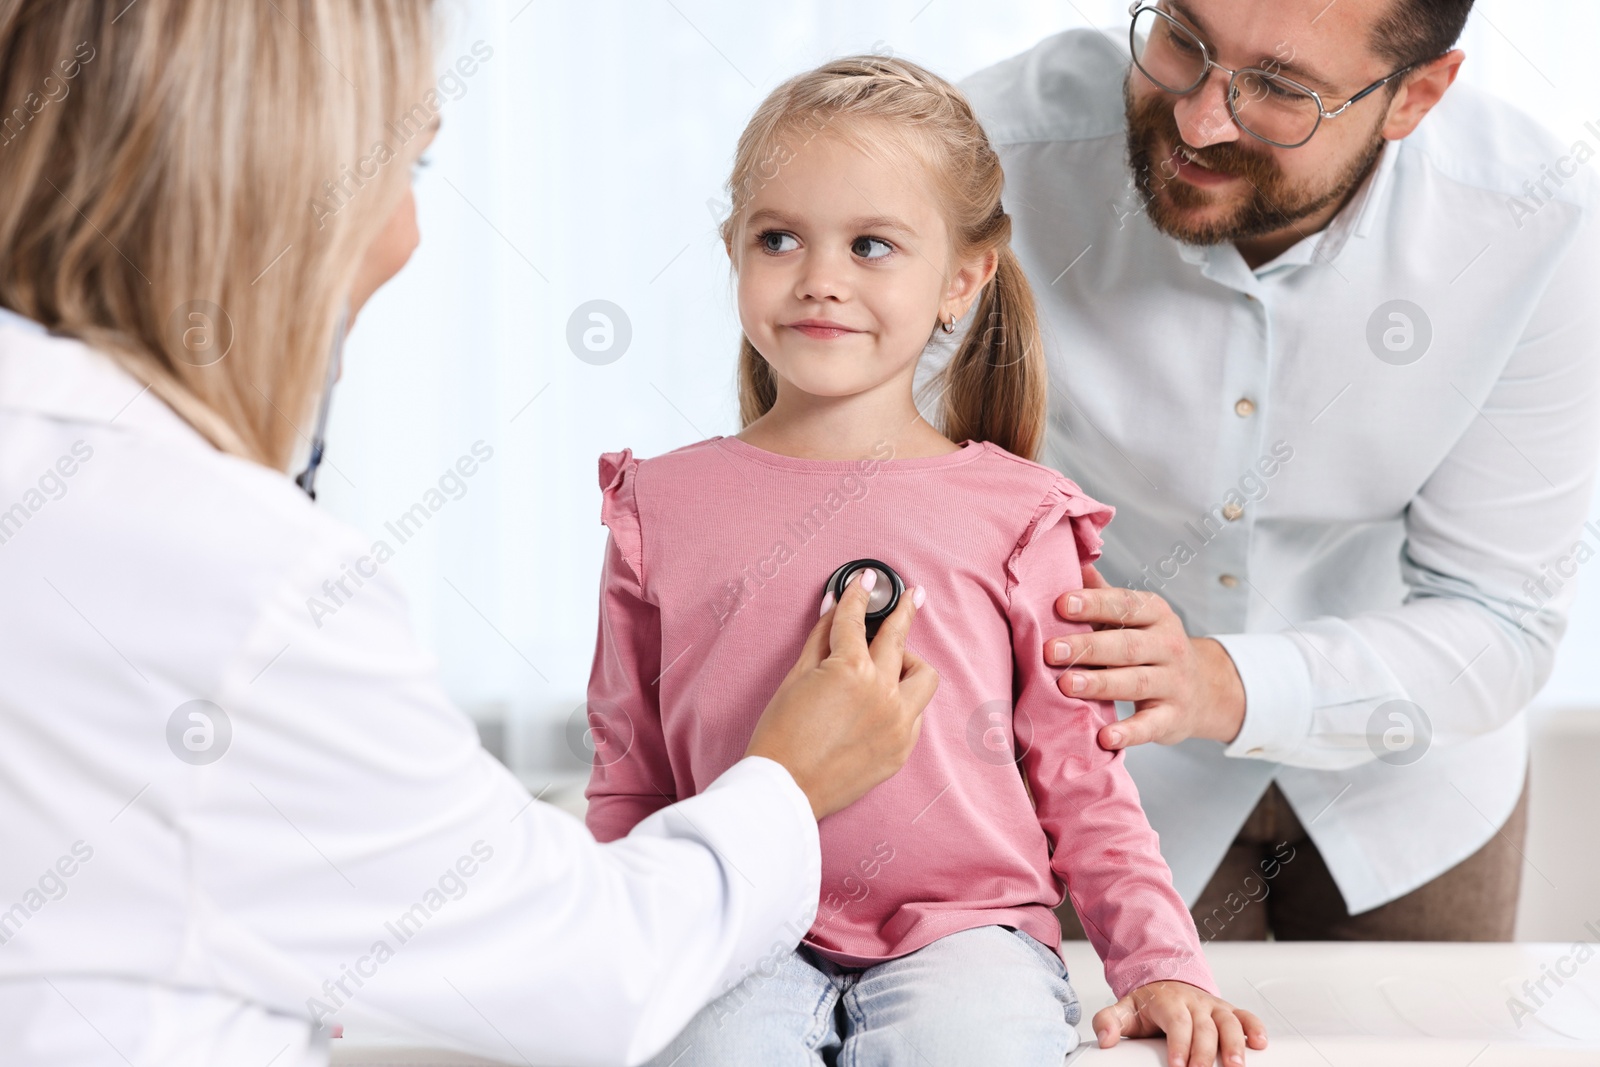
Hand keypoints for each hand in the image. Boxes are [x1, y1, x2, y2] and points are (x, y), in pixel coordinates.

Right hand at [745, 570, 937, 818]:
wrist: (784, 790)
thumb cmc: (780, 735)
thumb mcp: (795, 678)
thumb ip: (821, 638)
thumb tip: (834, 608)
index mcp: (852, 670)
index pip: (856, 619)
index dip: (859, 594)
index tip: (867, 580)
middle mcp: (883, 693)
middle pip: (899, 637)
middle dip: (903, 610)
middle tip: (911, 595)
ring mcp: (898, 723)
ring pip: (924, 676)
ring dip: (908, 663)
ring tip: (890, 665)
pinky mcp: (902, 749)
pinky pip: (917, 713)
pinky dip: (903, 701)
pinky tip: (883, 702)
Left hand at [1044, 565, 1245, 749]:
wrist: (1204, 689)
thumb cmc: (1151, 646)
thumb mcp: (1134, 617)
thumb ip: (1103, 594)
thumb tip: (1073, 561)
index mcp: (1156, 614)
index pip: (1124, 605)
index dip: (1094, 604)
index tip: (1061, 604)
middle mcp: (1169, 645)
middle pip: (1126, 645)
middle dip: (1087, 646)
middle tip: (1051, 650)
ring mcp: (1174, 683)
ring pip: (1136, 682)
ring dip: (1100, 684)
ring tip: (1066, 685)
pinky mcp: (1173, 718)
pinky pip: (1151, 726)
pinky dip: (1129, 733)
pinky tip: (1105, 738)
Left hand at [1093, 980, 1267, 1066]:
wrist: (1166, 982)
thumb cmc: (1148, 1003)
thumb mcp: (1125, 1009)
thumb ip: (1109, 1021)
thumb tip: (1104, 1039)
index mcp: (1169, 1002)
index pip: (1176, 1021)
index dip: (1179, 1043)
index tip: (1177, 1065)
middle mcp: (1195, 1003)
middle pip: (1204, 1027)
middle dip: (1205, 1052)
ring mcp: (1214, 1007)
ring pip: (1229, 1022)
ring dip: (1235, 1044)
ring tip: (1236, 1066)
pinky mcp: (1229, 1012)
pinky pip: (1246, 1016)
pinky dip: (1255, 1027)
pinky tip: (1261, 1044)